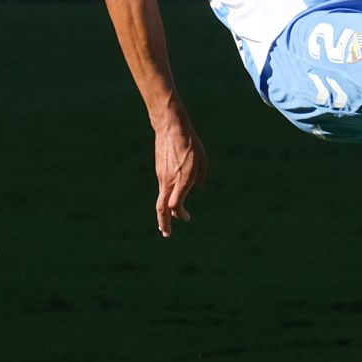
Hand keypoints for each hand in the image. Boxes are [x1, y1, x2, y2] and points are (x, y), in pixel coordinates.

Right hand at [152, 117, 206, 236]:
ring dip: (164, 212)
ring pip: (161, 199)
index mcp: (182, 179)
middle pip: (162, 208)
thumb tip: (196, 188)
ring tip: (165, 224)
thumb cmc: (190, 143)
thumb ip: (200, 176)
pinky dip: (166, 199)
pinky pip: (163, 189)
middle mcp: (169, 181)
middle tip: (167, 234)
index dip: (180, 214)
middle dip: (164, 223)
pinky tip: (169, 202)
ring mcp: (162, 176)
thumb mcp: (202, 159)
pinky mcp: (159, 171)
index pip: (176, 205)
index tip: (187, 217)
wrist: (170, 128)